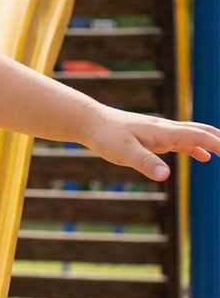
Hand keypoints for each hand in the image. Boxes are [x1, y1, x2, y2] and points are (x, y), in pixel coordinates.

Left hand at [84, 106, 219, 181]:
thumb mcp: (124, 152)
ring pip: (194, 136)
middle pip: (202, 132)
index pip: (199, 136)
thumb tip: (165, 176)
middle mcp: (166, 129)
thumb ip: (145, 163)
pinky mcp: (153, 137)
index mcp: (164, 131)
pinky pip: (181, 141)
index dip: (219, 145)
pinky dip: (196, 148)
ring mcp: (161, 132)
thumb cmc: (106, 136)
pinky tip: (204, 157)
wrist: (90, 122)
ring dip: (212, 144)